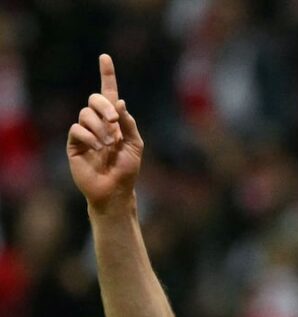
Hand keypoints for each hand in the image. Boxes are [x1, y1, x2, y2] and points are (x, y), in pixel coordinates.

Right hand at [67, 54, 143, 209]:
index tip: (105, 57)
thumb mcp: (135, 144)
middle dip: (105, 107)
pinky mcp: (74, 144)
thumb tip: (119, 101)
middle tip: (115, 122)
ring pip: (86, 114)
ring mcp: (85, 132)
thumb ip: (128, 122)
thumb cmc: (127, 169)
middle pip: (95, 99)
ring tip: (110, 144)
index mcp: (115, 120)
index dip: (107, 75)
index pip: (109, 93)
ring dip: (101, 128)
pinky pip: (77, 129)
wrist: (115, 189)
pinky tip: (98, 148)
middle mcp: (98, 122)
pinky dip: (90, 136)